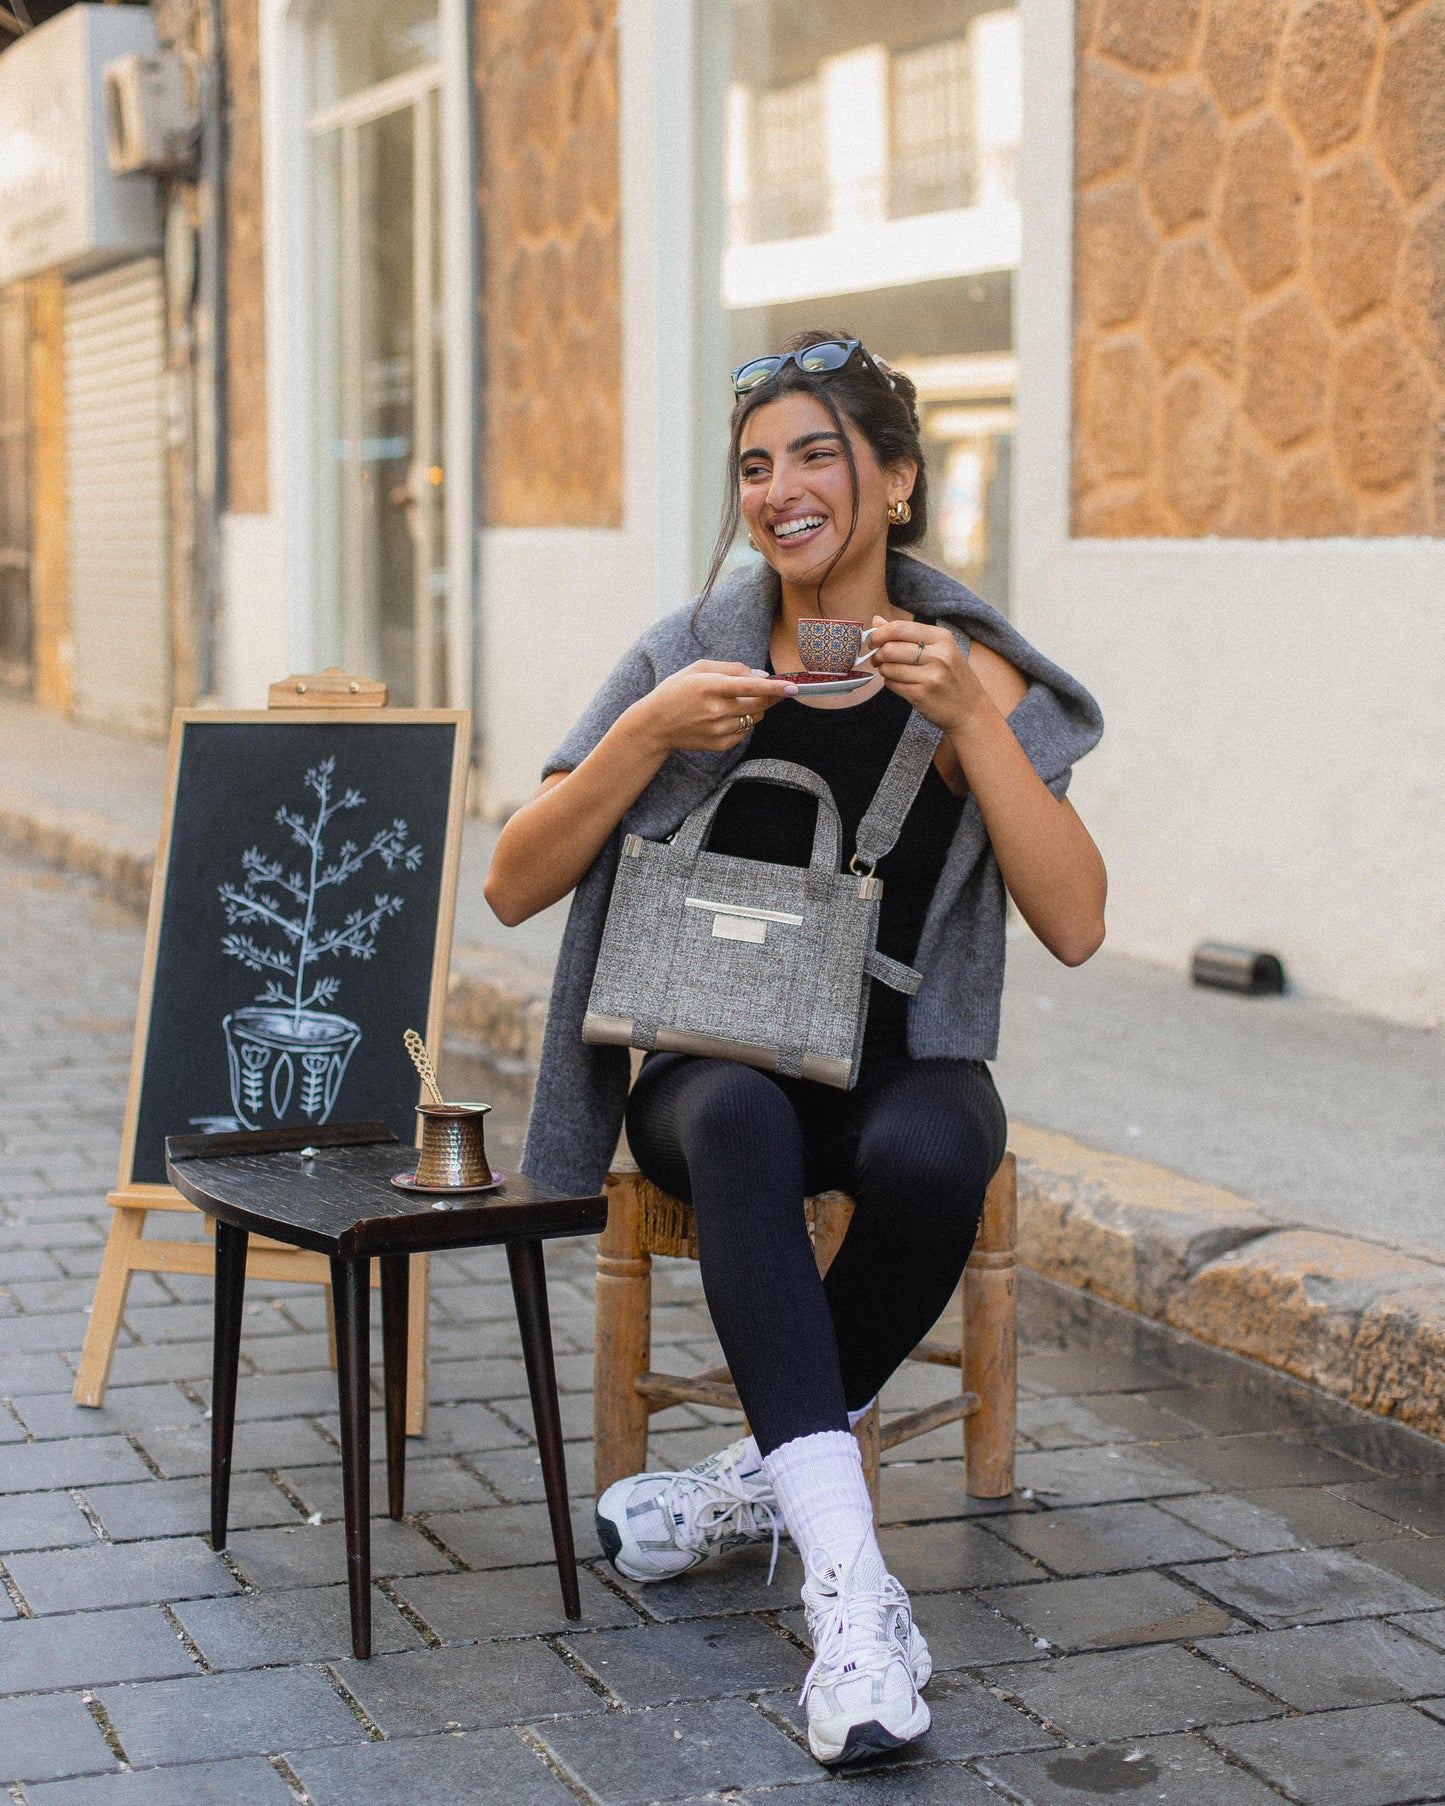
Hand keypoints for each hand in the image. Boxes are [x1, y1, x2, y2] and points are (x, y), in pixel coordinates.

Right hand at [630, 661, 796, 754]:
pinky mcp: (720, 744)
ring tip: (732, 703)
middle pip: (758, 704)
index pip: (749, 686)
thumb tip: (762, 676)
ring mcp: (718, 730)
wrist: (655, 724)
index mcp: (710, 686)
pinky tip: (724, 718)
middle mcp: (715, 710)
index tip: (793, 688)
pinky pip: (746, 732)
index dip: (774, 687)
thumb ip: (732, 668)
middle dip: (769, 696)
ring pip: (754, 718)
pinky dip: (743, 722)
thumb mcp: (699, 669)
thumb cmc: (678, 690)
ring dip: (753, 708)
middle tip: (768, 690)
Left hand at [869, 618, 984, 733]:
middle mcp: (939, 655)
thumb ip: (907, 634)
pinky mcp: (921, 695)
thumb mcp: (939, 649)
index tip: (873, 640)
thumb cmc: (952, 677)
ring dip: (884, 670)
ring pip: (888, 668)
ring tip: (892, 672)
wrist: (970, 710)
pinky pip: (891, 684)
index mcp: (942, 638)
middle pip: (890, 648)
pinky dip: (890, 683)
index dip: (879, 634)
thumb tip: (876, 621)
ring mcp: (931, 676)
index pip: (900, 628)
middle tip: (877, 659)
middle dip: (877, 654)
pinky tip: (900, 683)